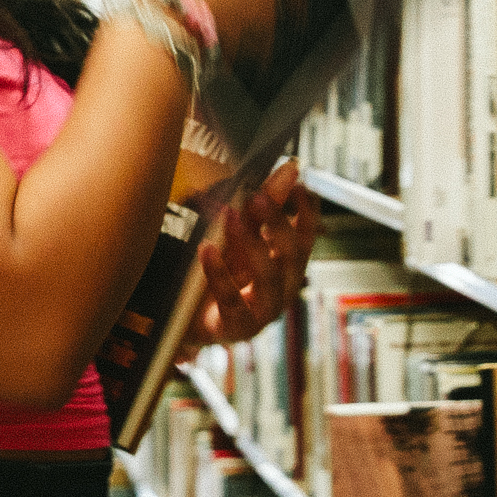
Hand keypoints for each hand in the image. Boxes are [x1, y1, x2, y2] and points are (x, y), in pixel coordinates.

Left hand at [192, 167, 318, 345]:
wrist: (188, 322)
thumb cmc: (222, 276)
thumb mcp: (240, 237)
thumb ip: (261, 207)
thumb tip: (289, 168)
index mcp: (287, 265)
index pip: (307, 236)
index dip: (307, 211)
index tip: (299, 184)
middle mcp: (283, 288)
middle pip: (292, 255)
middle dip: (278, 224)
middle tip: (259, 196)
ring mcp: (263, 311)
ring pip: (268, 277)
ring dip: (251, 243)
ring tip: (230, 215)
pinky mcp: (237, 327)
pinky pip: (232, 300)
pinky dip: (219, 273)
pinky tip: (207, 249)